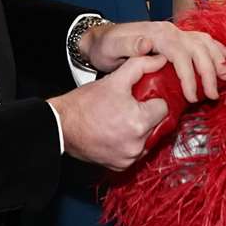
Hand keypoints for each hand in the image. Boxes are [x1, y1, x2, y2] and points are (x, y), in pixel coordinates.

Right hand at [51, 53, 171, 169]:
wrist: (61, 125)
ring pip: (148, 140)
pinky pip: (134, 152)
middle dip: (147, 115)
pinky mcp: (120, 165)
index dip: (153, 100)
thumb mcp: (114, 79)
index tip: (142, 98)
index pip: (163, 108)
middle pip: (157, 125)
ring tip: (122, 119)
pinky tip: (117, 132)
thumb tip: (159, 60)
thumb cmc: (85, 104)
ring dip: (140, 130)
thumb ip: (140, 66)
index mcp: (139, 122)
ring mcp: (129, 157)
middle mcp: (137, 144)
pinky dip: (129, 143)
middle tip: (131, 107)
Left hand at [80, 19, 225, 102]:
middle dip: (208, 72)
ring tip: (224, 78)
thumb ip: (129, 45)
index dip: (189, 76)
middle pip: (197, 48)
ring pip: (203, 42)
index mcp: (156, 34)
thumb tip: (147, 44)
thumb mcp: (111, 47)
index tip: (192, 97)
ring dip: (216, 59)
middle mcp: (169, 31)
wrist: (101, 38)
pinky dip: (215, 48)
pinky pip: (200, 40)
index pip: (180, 54)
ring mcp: (174, 33)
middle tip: (213, 95)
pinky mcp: (176, 38)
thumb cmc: (105, 47)